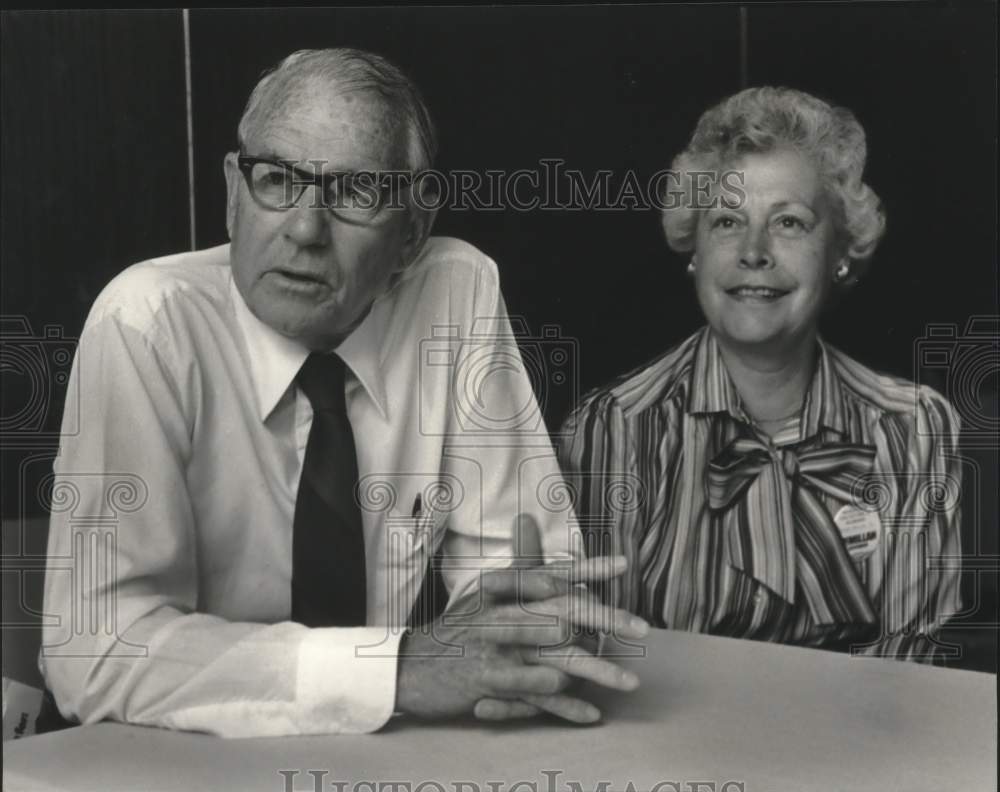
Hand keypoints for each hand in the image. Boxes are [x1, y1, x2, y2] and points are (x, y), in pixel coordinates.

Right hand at [395, 515, 646, 723]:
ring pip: (554, 657)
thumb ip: (516, 562)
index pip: (549, 573)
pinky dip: (564, 706)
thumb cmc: (458, 627)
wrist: (409, 667)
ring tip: (629, 681)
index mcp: (500, 589)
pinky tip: (592, 713)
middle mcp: (499, 613)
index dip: (587, 568)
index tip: (622, 564)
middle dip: (605, 620)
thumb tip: (529, 518)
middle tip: (642, 628)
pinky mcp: (486, 682)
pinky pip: (533, 695)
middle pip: (561, 612)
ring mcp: (493, 649)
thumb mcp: (484, 592)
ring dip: (596, 671)